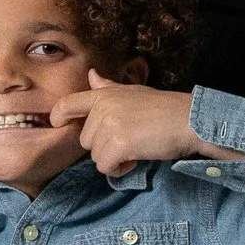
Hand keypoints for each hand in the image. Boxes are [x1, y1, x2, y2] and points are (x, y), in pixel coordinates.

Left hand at [46, 69, 194, 175]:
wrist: (188, 119)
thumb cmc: (164, 107)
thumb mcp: (132, 92)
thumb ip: (108, 88)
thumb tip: (91, 75)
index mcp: (104, 95)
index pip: (69, 103)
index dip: (58, 115)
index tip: (56, 123)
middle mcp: (102, 108)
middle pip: (85, 140)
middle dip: (104, 146)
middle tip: (129, 141)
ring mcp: (109, 125)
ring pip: (95, 156)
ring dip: (114, 159)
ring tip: (136, 148)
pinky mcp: (118, 144)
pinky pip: (106, 167)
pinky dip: (120, 169)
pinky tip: (136, 158)